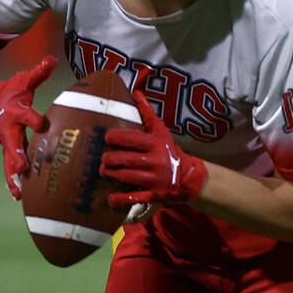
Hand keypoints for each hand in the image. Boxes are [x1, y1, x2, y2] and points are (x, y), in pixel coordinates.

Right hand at [0, 55, 56, 198]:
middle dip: (16, 155)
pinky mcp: (8, 150)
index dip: (33, 118)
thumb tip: (52, 60)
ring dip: (13, 177)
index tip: (41, 122)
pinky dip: (14, 180)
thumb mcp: (24, 80)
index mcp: (16, 112)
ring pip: (8, 161)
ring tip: (19, 194)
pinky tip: (20, 195)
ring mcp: (7, 142)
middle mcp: (9, 129)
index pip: (25, 115)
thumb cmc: (12, 91)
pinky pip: (11, 167)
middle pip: (12, 143)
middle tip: (20, 167)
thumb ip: (38, 72)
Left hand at [100, 91, 207, 206]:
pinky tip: (110, 198)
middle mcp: (156, 161)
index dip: (117, 138)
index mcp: (156, 144)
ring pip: (127, 176)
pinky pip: (134, 197)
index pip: (133, 138)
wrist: (189, 177)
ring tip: (104, 171)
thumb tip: (136, 93)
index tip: (107, 138)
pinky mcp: (154, 194)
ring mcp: (155, 179)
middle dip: (110, 159)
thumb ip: (147, 114)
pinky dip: (120, 199)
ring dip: (111, 174)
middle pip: (126, 159)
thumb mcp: (161, 132)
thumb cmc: (170, 151)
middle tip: (103, 159)